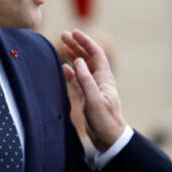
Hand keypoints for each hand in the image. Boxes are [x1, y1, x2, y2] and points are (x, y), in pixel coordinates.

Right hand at [60, 29, 125, 151]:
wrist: (109, 139)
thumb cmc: (105, 121)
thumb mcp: (94, 100)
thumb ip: (86, 80)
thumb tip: (78, 61)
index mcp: (105, 79)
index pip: (96, 54)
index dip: (85, 41)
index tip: (74, 32)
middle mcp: (100, 81)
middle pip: (88, 57)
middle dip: (77, 45)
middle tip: (64, 35)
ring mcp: (93, 89)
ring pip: (83, 67)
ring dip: (73, 56)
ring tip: (62, 46)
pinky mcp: (88, 97)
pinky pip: (78, 80)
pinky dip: (71, 72)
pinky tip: (64, 67)